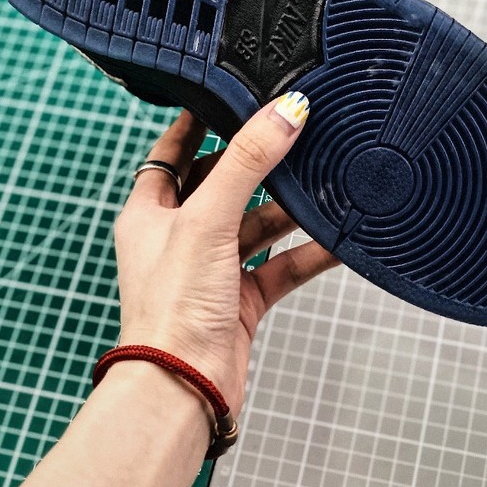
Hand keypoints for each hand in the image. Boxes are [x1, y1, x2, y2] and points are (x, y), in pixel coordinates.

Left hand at [113, 94, 338, 415]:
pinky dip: (307, 251)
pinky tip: (336, 236)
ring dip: (288, 208)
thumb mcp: (207, 218)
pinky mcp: (239, 298)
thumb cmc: (169, 311)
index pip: (172, 151)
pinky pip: (280, 264)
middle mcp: (178, 237)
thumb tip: (284, 111)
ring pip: (256, 224)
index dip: (197, 122)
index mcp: (150, 211)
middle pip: (222, 184)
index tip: (228, 95)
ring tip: (322, 180)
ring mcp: (210, 268)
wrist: (182, 391)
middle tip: (291, 133)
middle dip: (257, 163)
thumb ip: (248, 162)